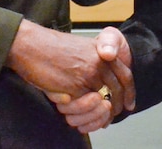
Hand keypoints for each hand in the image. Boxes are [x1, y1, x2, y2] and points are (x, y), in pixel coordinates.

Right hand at [6, 21, 132, 114]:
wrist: (31, 44)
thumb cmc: (51, 46)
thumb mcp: (81, 46)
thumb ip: (96, 58)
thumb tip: (105, 78)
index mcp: (101, 51)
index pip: (125, 74)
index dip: (129, 91)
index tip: (129, 103)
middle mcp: (99, 62)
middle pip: (118, 90)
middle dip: (118, 106)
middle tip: (113, 114)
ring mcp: (88, 75)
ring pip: (104, 101)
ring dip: (102, 112)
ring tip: (100, 117)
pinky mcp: (75, 87)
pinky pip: (86, 105)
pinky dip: (85, 113)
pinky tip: (83, 114)